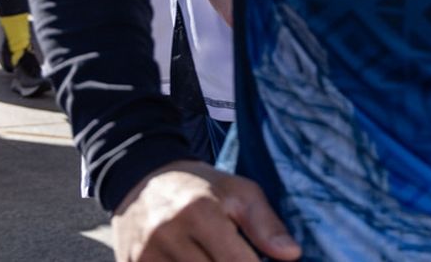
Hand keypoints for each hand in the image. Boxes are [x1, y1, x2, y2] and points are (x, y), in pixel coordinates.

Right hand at [112, 162, 299, 261]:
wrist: (139, 177)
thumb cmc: (197, 186)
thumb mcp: (237, 191)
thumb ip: (266, 223)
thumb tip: (292, 255)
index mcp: (199, 212)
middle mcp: (168, 235)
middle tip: (234, 258)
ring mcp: (145, 255)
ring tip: (211, 257)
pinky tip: (194, 261)